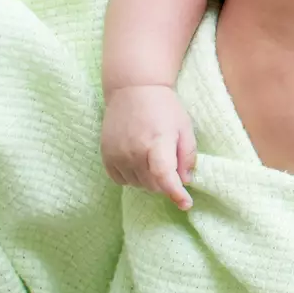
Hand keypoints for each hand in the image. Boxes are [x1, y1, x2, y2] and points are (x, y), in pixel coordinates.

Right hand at [101, 85, 196, 209]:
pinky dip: (132, 177)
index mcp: (157, 142)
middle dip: (165, 182)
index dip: (176, 194)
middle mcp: (134, 151)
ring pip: (137, 185)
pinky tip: (138, 162)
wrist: (133, 89)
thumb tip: (185, 180)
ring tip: (154, 159)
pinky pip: (121, 180)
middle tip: (171, 166)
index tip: (185, 203)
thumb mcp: (184, 127)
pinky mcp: (106, 155)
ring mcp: (117, 154)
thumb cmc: (164, 106)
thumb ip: (187, 155)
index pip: (164, 177)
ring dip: (149, 180)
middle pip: (153, 185)